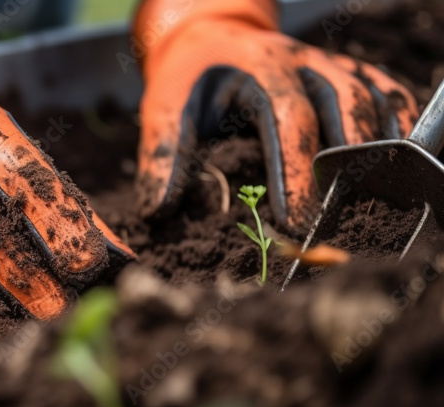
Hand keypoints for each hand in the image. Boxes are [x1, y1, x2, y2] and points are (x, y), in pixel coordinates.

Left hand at [133, 0, 418, 226]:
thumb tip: (157, 211)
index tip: (296, 221)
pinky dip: (398, 126)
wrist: (212, 36)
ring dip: (378, 150)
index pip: (290, 121)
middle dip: (347, 165)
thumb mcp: (164, 107)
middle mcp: (306, 63)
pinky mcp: (351, 73)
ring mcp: (333, 65)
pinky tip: (396, 164)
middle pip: (345, 107)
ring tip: (374, 202)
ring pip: (374, 102)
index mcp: (262, 69)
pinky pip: (389, 94)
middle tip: (339, 219)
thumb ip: (163, 154)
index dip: (296, 173)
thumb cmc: (190, 79)